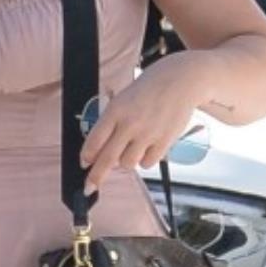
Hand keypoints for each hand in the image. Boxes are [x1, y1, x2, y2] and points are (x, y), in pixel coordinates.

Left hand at [80, 57, 200, 195]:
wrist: (181, 79)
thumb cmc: (149, 89)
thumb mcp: (123, 99)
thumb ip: (111, 124)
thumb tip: (100, 152)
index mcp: (116, 110)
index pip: (94, 141)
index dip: (86, 157)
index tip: (84, 164)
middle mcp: (130, 124)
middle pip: (107, 159)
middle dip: (96, 177)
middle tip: (90, 187)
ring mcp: (148, 134)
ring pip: (127, 164)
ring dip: (125, 162)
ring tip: (132, 147)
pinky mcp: (165, 141)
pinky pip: (148, 163)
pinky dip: (144, 160)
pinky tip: (148, 146)